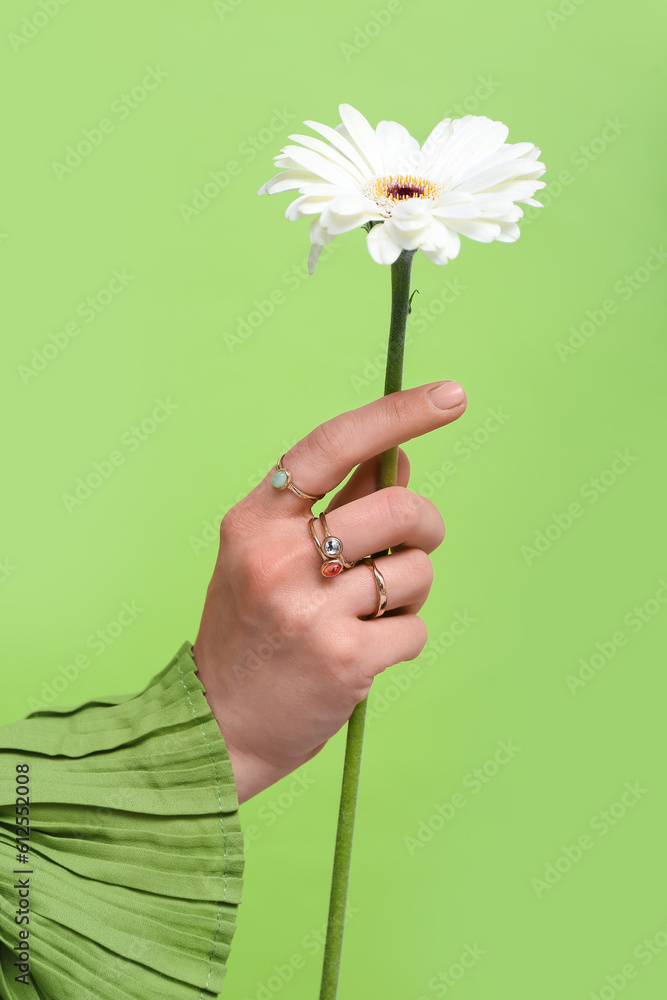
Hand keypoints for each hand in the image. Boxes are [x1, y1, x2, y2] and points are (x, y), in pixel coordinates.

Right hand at [192, 380, 466, 801]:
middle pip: (397, 507)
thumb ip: (334, 505)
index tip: (452, 395)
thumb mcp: (270, 557)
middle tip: (417, 544)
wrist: (217, 725)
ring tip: (369, 612)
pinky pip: (415, 626)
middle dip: (425, 524)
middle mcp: (276, 559)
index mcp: (253, 522)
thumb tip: (401, 458)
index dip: (395, 414)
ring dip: (410, 590)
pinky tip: (367, 650)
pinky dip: (404, 635)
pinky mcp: (344, 659)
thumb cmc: (250, 630)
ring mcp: (308, 610)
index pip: (330, 445)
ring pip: (415, 569)